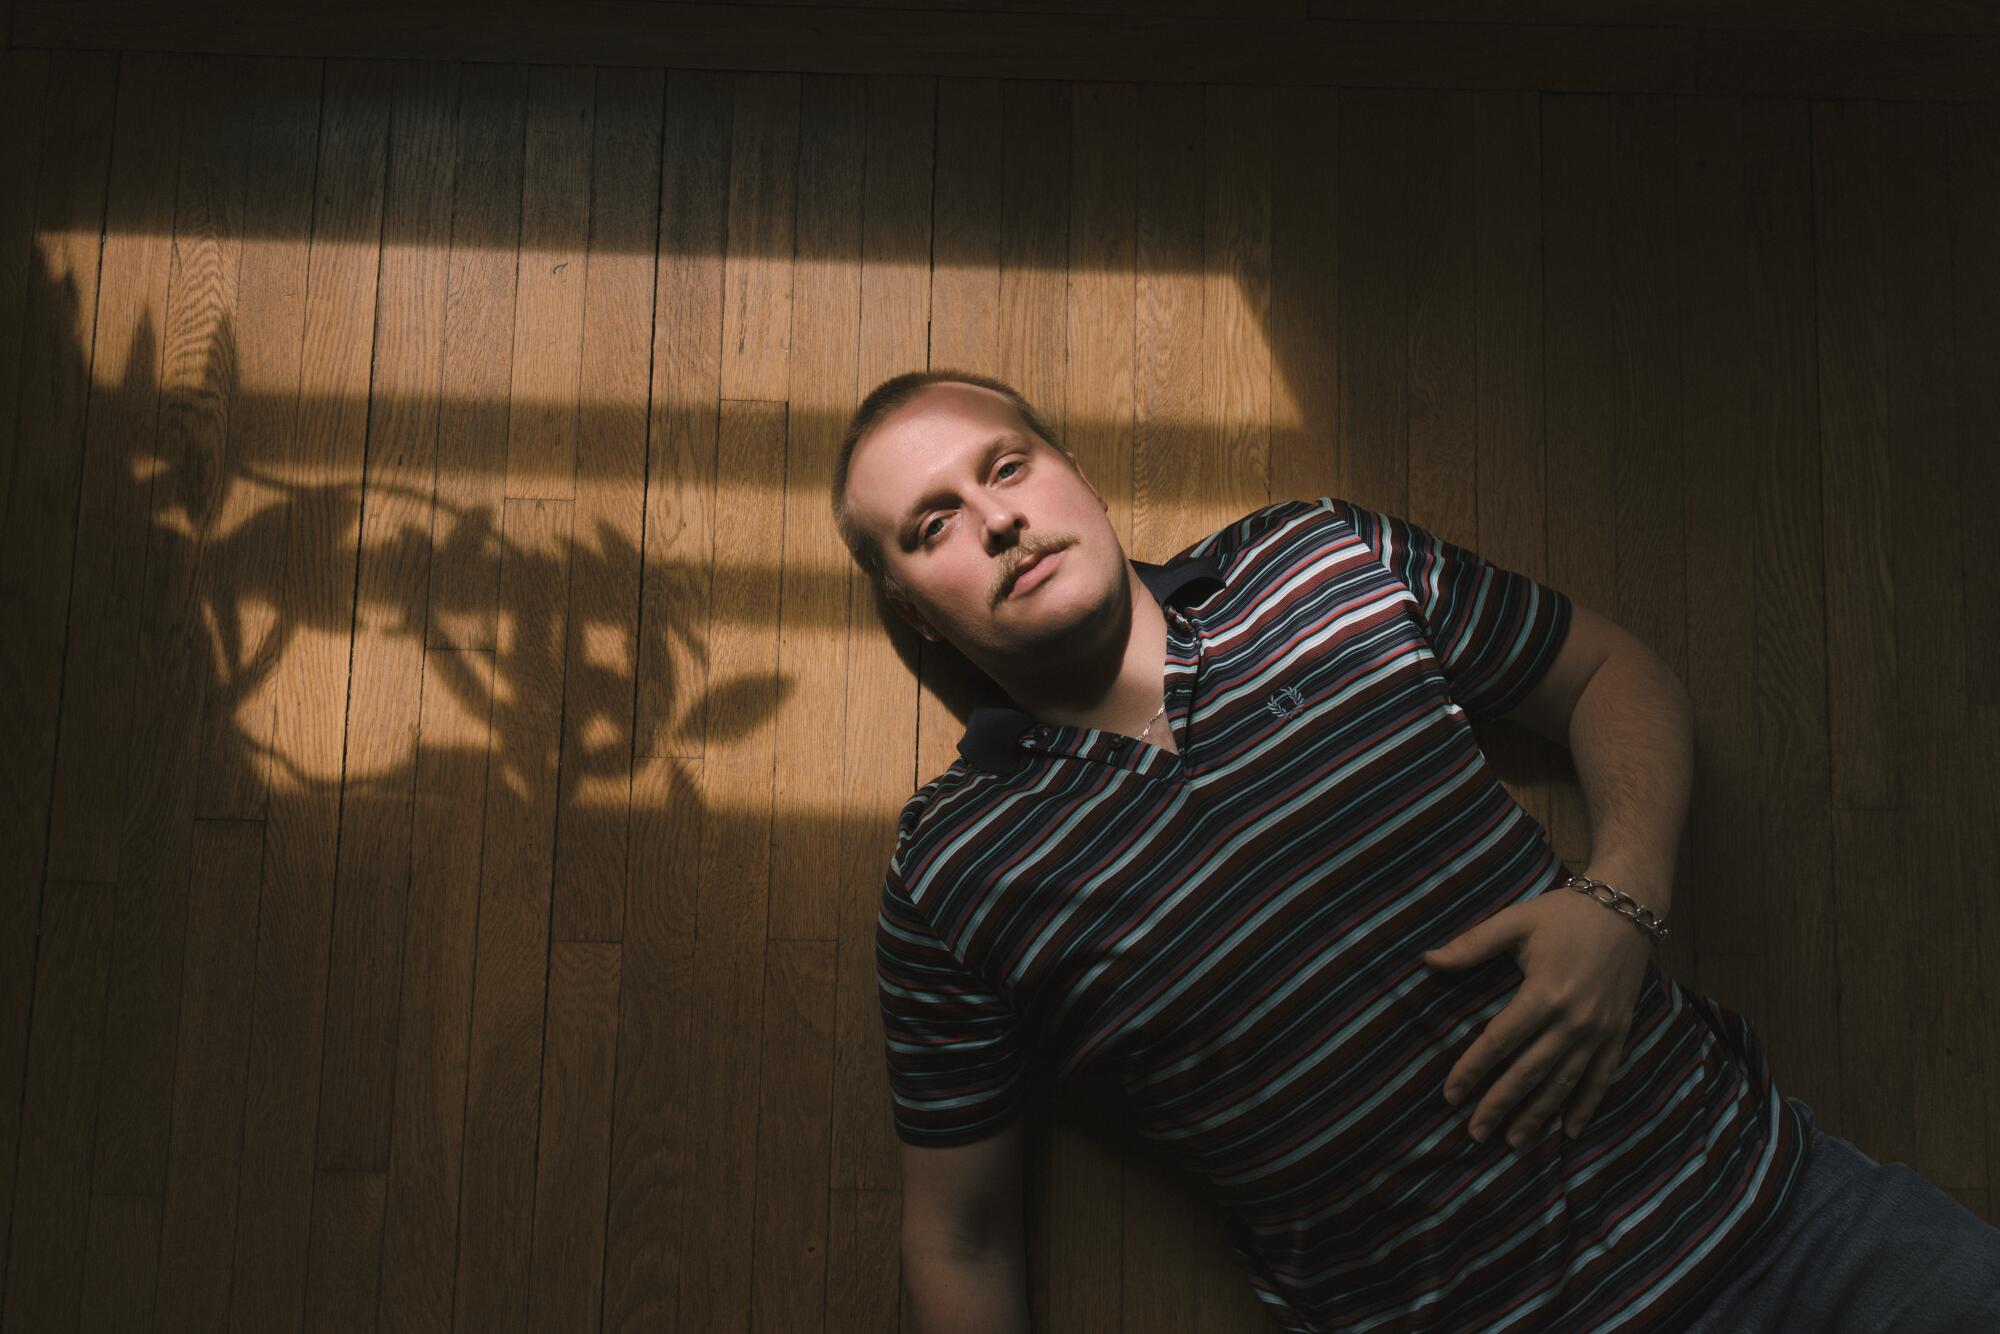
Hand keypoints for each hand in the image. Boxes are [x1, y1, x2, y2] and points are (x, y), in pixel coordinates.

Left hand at [1421, 883, 1653, 1148]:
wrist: (1628, 908)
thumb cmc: (1564, 914)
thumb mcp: (1515, 921)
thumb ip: (1472, 944)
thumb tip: (1428, 960)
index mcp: (1543, 993)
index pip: (1499, 1042)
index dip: (1472, 1070)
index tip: (1451, 1095)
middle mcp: (1573, 1020)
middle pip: (1529, 1073)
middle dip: (1500, 1106)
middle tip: (1475, 1134)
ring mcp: (1599, 1031)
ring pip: (1563, 1084)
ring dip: (1538, 1116)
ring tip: (1513, 1142)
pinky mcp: (1619, 1034)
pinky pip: (1601, 1078)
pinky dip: (1586, 1106)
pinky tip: (1569, 1132)